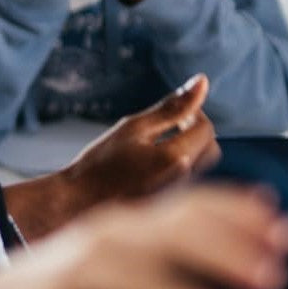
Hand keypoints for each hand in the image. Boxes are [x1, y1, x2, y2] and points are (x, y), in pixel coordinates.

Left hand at [0, 184, 287, 288]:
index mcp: (78, 270)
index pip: (129, 279)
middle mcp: (104, 235)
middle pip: (165, 234)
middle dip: (219, 253)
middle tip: (271, 281)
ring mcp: (126, 221)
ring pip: (185, 209)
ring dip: (236, 220)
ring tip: (285, 239)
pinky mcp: (142, 218)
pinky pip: (190, 199)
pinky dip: (229, 201)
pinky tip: (269, 207)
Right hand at [2, 75, 218, 239]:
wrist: (78, 204)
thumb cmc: (100, 163)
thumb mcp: (133, 127)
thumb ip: (171, 107)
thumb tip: (201, 81)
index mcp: (176, 157)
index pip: (205, 127)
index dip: (191, 113)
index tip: (169, 112)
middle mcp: (185, 180)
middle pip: (210, 147)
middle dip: (195, 131)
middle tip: (167, 127)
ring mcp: (180, 197)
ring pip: (201, 165)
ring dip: (189, 149)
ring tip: (158, 148)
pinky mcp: (172, 207)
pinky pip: (188, 180)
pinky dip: (179, 167)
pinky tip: (151, 169)